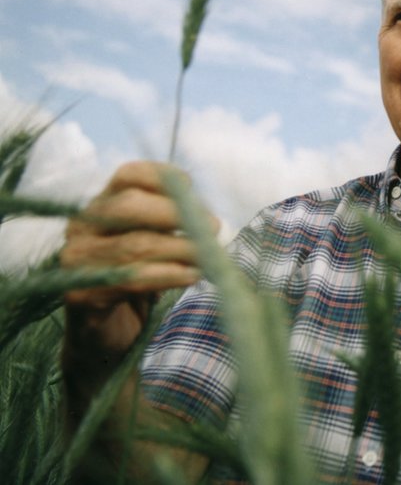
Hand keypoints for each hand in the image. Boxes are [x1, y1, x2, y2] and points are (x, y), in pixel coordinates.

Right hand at [61, 161, 214, 356]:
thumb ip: (175, 224)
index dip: (163, 177)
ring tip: (209, 258)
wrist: (107, 335)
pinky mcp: (82, 292)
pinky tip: (192, 276)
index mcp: (103, 204)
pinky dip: (168, 276)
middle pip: (129, 205)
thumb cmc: (140, 278)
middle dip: (177, 213)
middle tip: (214, 227)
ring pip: (135, 245)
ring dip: (181, 249)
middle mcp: (83, 225)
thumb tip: (208, 219)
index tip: (192, 188)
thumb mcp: (158, 242)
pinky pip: (131, 279)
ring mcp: (77, 259)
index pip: (128, 174)